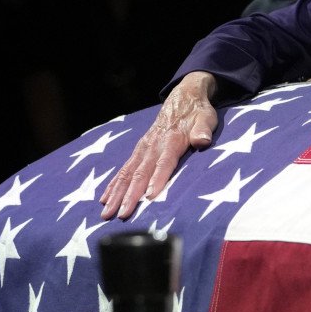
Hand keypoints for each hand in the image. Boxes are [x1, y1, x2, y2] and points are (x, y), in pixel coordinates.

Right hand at [99, 71, 219, 219]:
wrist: (183, 96)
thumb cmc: (198, 112)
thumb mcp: (206, 118)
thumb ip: (203, 130)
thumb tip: (202, 140)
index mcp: (171, 140)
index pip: (163, 163)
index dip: (157, 180)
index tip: (149, 197)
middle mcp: (152, 146)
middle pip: (140, 173)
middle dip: (130, 196)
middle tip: (122, 215)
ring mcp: (143, 148)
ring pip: (127, 174)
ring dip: (116, 194)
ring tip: (107, 213)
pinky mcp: (139, 150)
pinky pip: (124, 170)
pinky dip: (114, 184)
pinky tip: (105, 199)